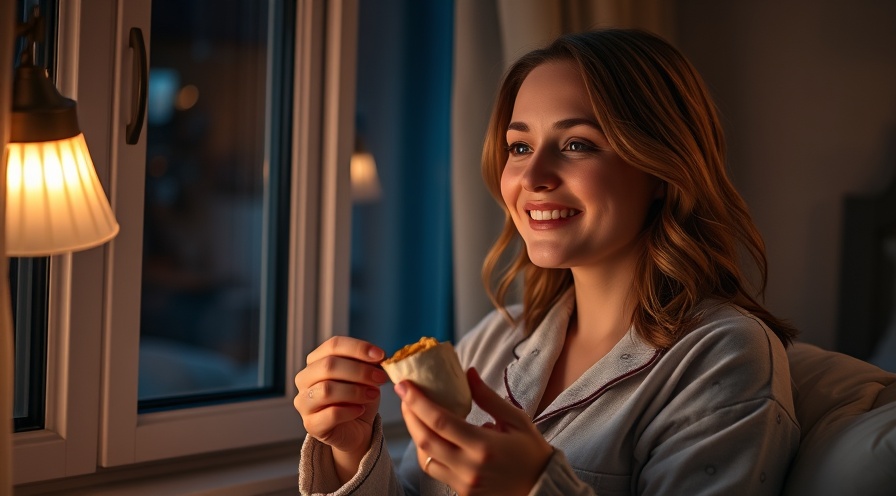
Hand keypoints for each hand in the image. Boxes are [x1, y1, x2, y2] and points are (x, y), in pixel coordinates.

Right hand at [294, 336, 388, 475]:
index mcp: (316, 360)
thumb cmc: (359, 397)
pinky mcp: (311, 424)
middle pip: (328, 365)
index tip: (381, 355)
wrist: (357, 429)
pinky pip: (330, 414)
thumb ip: (368, 364)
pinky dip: (350, 411)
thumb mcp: (366, 376)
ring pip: (327, 390)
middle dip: (359, 370)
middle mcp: (305, 378)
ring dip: (355, 391)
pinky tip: (361, 410)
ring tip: (373, 394)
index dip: (358, 348)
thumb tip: (378, 356)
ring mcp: (304, 402)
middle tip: (381, 377)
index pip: (333, 345)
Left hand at [395, 368, 552, 495]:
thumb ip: (488, 398)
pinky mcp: (462, 493)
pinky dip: (428, 452)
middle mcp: (469, 468)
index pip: (440, 422)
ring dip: (415, 434)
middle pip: (425, 440)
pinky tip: (430, 436)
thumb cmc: (531, 451)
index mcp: (484, 446)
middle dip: (409, 415)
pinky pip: (435, 471)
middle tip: (404, 395)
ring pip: (425, 459)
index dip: (418, 402)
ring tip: (414, 414)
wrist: (541, 488)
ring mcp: (464, 483)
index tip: (404, 385)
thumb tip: (468, 372)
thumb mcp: (516, 419)